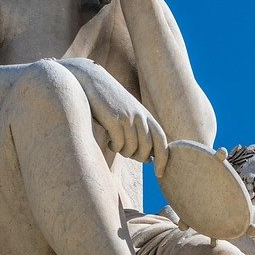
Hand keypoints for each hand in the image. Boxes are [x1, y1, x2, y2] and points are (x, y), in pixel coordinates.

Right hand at [63, 59, 168, 175]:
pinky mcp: (113, 118)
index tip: (159, 174)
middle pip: (147, 149)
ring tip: (117, 146)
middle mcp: (140, 116)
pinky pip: (119, 143)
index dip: (163, 160)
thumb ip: (141, 134)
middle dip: (139, 158)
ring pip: (132, 148)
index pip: (162, 142)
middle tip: (128, 154)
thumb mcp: (129, 115)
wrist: (90, 81)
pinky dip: (115, 147)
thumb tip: (149, 159)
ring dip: (125, 153)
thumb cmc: (110, 103)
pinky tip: (109, 142)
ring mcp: (127, 117)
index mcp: (147, 116)